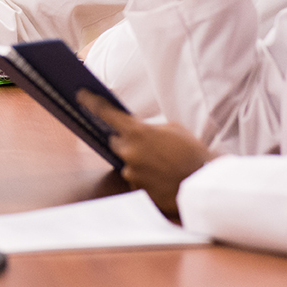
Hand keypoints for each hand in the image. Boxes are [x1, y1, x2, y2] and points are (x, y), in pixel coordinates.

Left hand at [81, 90, 215, 220]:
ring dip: (140, 162)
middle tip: (148, 144)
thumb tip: (138, 132)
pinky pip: (136, 180)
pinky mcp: (137, 190)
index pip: (107, 114)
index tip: (81, 95)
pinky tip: (164, 178)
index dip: (92, 103)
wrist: (205, 183)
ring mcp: (131, 174)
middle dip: (127, 142)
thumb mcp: (173, 129)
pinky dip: (147, 178)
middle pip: (116, 143)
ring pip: (128, 164)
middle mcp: (129, 153)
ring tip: (164, 164)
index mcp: (137, 133)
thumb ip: (149, 129)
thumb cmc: (193, 153)